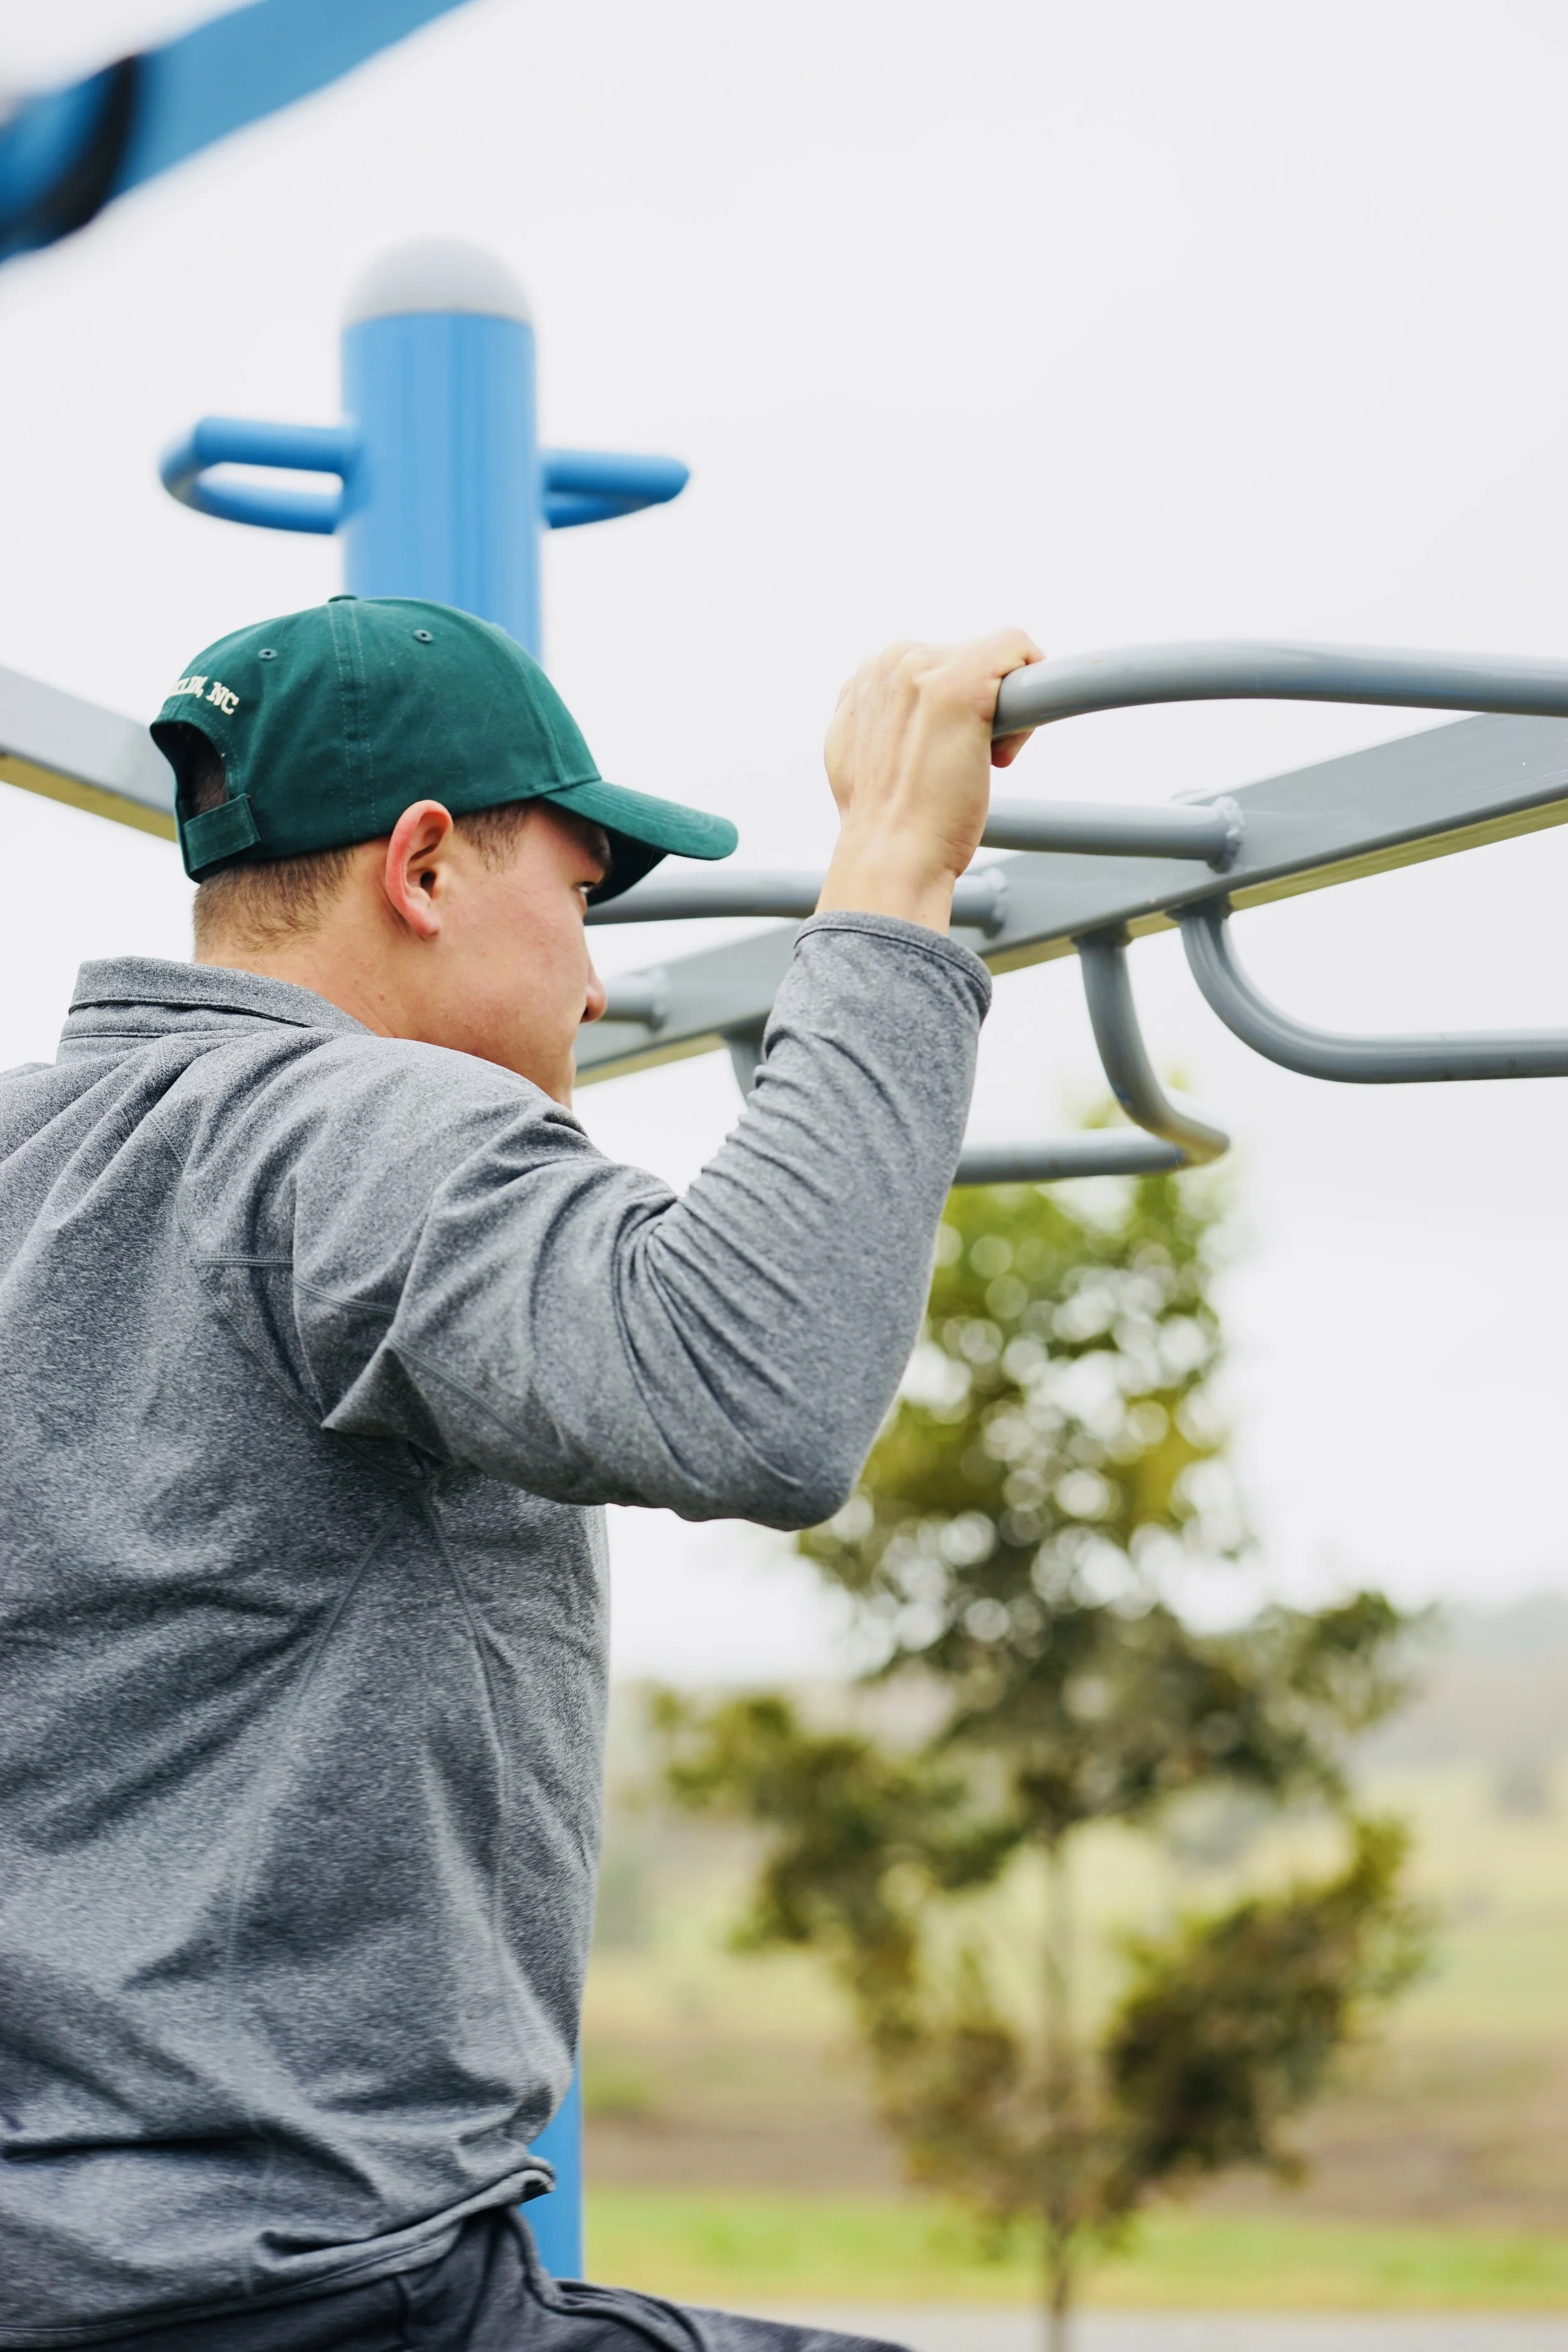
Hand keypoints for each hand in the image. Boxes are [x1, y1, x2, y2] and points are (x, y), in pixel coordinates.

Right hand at [816, 629, 1041, 932]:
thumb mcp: (857, 755)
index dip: (949, 713)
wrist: (890, 856)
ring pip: (995, 660)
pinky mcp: (963, 681)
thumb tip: (896, 715)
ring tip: (977, 762)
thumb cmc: (885, 822)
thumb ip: (875, 719)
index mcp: (865, 677)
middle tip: (962, 764)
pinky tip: (1003, 749)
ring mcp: (923, 667)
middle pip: (966, 658)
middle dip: (978, 707)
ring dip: (1002, 709)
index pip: (933, 667)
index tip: (940, 755)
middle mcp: (888, 661)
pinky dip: (1032, 693)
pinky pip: (1018, 648)